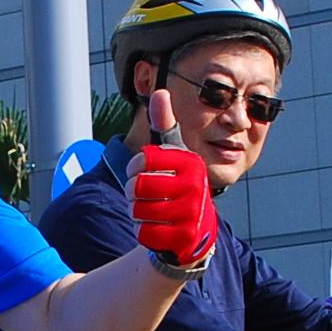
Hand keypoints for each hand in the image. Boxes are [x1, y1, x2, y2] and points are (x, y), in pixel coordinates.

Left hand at [129, 89, 217, 273]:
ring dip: (137, 213)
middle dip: (133, 193)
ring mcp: (192, 214)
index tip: (142, 171)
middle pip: (137, 187)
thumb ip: (165, 124)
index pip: (142, 160)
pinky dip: (143, 232)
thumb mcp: (175, 154)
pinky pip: (144, 233)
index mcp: (191, 162)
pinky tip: (155, 228)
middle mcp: (195, 187)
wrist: (197, 230)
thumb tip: (160, 92)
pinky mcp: (184, 238)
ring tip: (149, 211)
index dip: (134, 167)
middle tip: (142, 195)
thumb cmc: (180, 184)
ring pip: (138, 211)